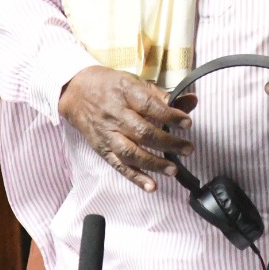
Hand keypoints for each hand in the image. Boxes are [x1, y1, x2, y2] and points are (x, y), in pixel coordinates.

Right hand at [58, 66, 195, 191]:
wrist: (76, 93)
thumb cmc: (110, 86)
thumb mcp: (135, 83)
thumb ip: (164, 95)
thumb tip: (192, 100)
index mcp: (125, 93)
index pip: (150, 106)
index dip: (170, 116)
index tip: (187, 123)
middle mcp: (115, 114)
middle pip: (142, 132)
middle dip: (168, 143)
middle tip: (188, 149)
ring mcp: (108, 134)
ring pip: (131, 152)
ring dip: (153, 163)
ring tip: (173, 170)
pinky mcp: (103, 149)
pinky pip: (119, 165)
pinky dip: (135, 177)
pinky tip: (151, 186)